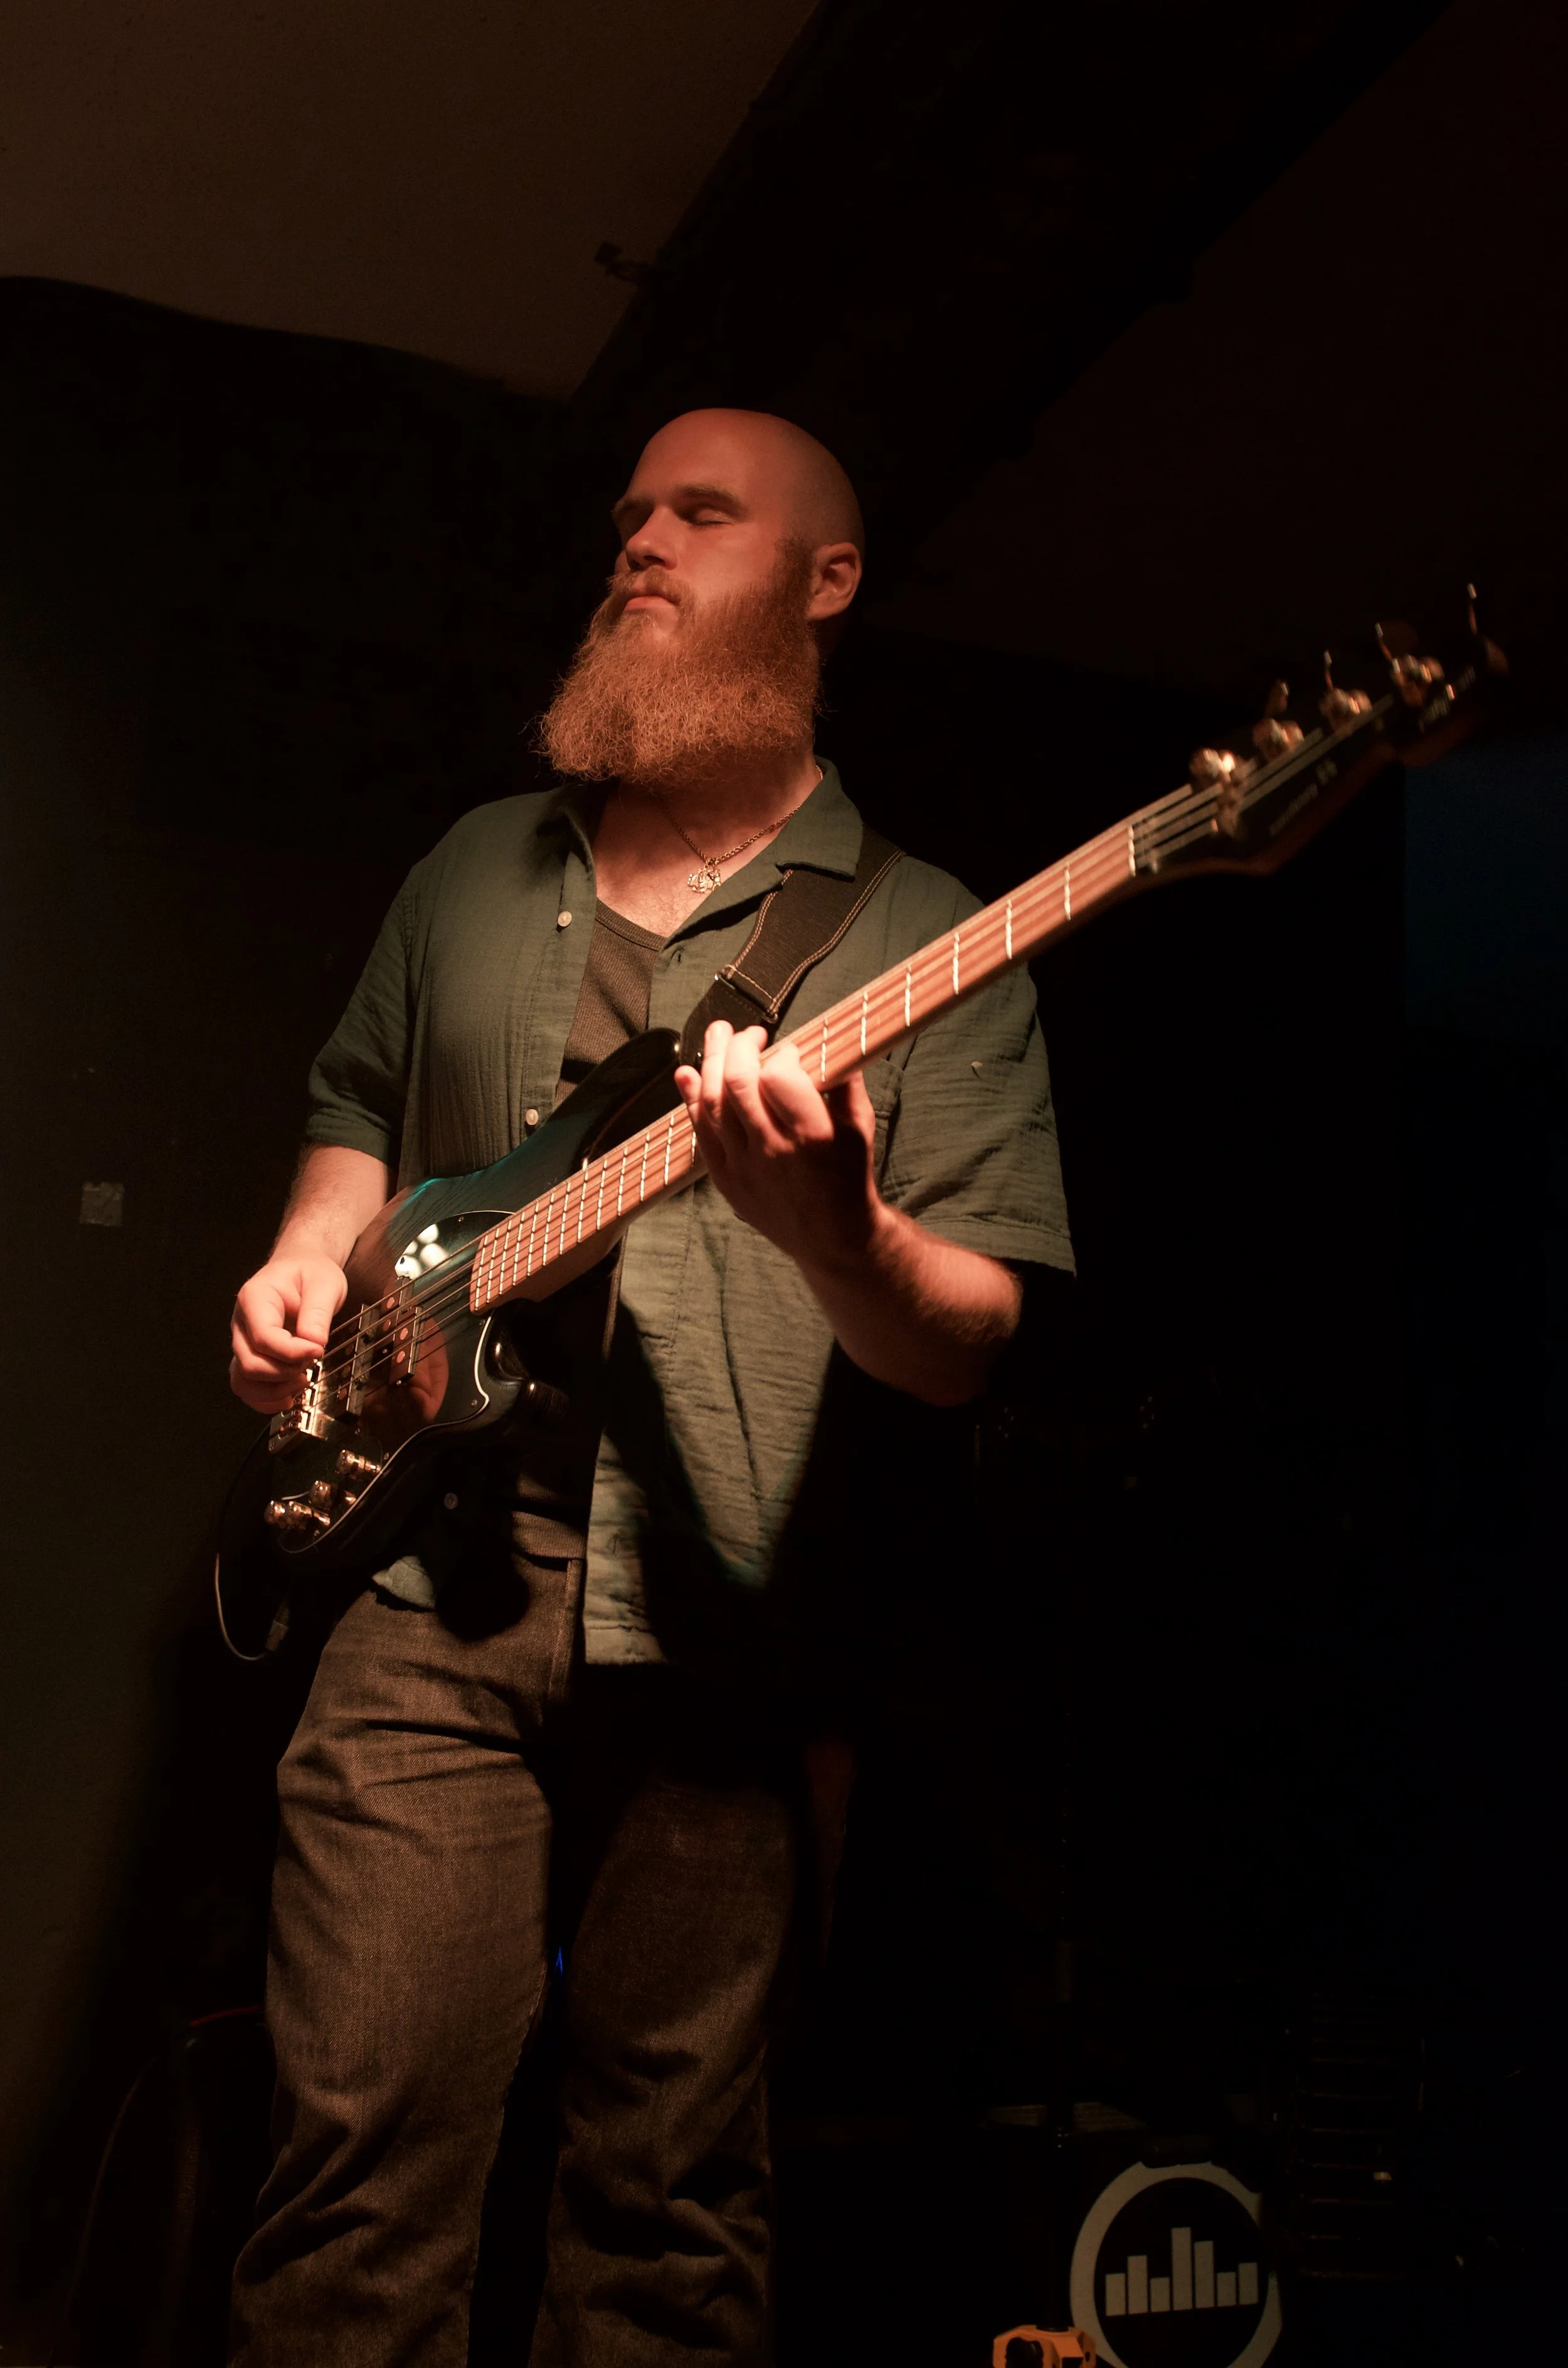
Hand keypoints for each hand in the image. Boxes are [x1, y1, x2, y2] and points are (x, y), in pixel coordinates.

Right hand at [230, 1252, 347, 1412]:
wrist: (301, 1268)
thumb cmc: (310, 1273)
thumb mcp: (324, 1284)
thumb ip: (317, 1313)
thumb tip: (313, 1343)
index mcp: (255, 1298)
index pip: (264, 1338)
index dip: (292, 1353)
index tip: (318, 1351)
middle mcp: (241, 1323)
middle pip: (250, 1364)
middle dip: (285, 1373)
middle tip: (312, 1361)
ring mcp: (242, 1341)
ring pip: (243, 1381)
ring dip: (275, 1390)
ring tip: (302, 1381)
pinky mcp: (250, 1355)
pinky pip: (246, 1387)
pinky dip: (265, 1399)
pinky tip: (288, 1398)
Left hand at [674, 1021, 881, 1272]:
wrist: (832, 1235)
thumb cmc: (848, 1176)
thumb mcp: (860, 1127)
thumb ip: (844, 1082)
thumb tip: (825, 1041)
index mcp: (812, 1135)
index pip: (779, 1077)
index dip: (779, 1054)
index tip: (788, 1050)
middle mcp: (774, 1151)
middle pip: (738, 1083)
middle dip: (738, 1046)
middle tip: (748, 1033)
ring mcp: (744, 1167)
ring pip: (713, 1103)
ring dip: (712, 1062)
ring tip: (719, 1037)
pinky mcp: (726, 1180)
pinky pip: (700, 1132)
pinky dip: (690, 1099)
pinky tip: (689, 1073)